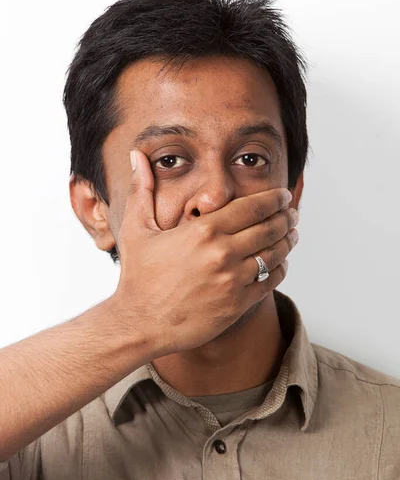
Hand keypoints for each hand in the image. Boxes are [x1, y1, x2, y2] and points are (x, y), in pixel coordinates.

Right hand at [111, 150, 298, 357]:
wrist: (139, 323)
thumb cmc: (137, 276)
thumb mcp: (135, 228)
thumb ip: (141, 189)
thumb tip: (136, 155)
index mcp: (203, 231)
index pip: (252, 207)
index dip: (274, 199)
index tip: (283, 195)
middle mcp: (223, 253)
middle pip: (270, 228)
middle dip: (286, 217)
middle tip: (292, 213)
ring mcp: (233, 281)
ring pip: (275, 254)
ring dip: (288, 241)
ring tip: (292, 234)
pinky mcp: (237, 304)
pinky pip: (270, 282)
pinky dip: (280, 269)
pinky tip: (280, 262)